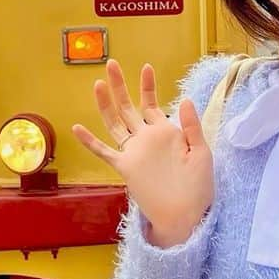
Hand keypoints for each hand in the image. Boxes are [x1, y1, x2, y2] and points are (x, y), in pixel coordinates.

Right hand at [72, 59, 213, 247]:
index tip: (146, 66)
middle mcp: (145, 138)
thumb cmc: (198, 186)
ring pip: (114, 123)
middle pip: (128, 107)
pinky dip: (90, 141)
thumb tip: (184, 98)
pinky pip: (104, 152)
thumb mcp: (201, 152)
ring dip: (105, 105)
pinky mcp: (125, 168)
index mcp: (164, 132)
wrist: (187, 214)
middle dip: (120, 86)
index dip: (148, 85)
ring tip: (98, 85)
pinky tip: (77, 128)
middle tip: (112, 64)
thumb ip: (192, 126)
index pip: (152, 103)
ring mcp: (133, 152)